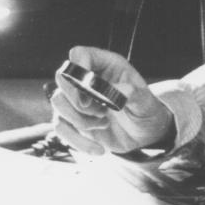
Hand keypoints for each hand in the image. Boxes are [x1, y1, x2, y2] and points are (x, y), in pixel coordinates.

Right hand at [48, 46, 171, 155]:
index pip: (79, 54)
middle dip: (77, 99)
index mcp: (105, 65)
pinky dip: (79, 142)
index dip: (79, 70)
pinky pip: (61, 129)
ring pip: (58, 103)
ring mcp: (77, 100)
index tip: (89, 91)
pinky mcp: (72, 121)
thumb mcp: (146, 102)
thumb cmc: (146, 110)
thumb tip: (119, 91)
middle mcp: (87, 79)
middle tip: (100, 111)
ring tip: (103, 123)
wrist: (143, 134)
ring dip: (80, 119)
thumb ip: (133, 94)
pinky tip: (100, 149)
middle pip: (62, 77)